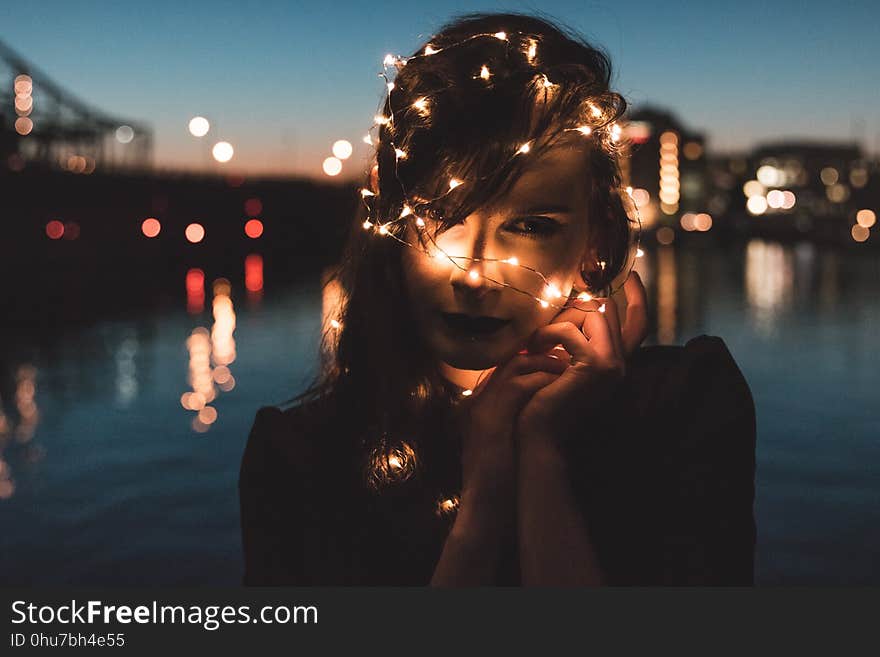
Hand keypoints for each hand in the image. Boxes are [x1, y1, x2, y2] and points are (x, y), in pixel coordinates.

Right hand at [453, 350, 568, 498]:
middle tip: (566, 359)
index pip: (505, 370)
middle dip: (540, 356)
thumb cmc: (502, 485)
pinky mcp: (492, 420)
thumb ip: (517, 424)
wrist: (484, 512)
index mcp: (478, 409)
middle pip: (509, 362)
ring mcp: (481, 410)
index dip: (532, 362)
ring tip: (567, 369)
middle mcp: (476, 403)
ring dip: (544, 364)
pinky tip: (560, 384)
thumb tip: (543, 409)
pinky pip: (518, 386)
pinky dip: (542, 381)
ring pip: (514, 367)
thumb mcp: (506, 446)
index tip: (555, 364)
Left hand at [515, 271, 647, 443]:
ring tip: (535, 342)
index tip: (633, 274)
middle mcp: (621, 363)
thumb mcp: (565, 365)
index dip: (638, 296)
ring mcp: (611, 364)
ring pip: (590, 313)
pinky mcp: (594, 365)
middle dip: (572, 307)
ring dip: (556, 321)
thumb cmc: (545, 400)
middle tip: (545, 325)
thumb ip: (576, 342)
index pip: (639, 322)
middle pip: (606, 309)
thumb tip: (574, 304)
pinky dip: (545, 335)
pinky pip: (568, 330)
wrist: (540, 435)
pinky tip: (532, 349)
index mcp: (617, 363)